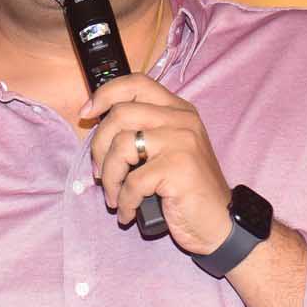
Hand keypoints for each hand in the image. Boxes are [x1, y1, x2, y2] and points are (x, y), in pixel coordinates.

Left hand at [79, 75, 232, 256]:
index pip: (136, 83)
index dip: (105, 94)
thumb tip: (97, 126)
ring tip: (114, 197)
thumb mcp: (169, 150)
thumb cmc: (187, 189)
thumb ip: (143, 132)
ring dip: (109, 177)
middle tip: (98, 173)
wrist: (220, 222)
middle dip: (98, 147)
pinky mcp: (178, 168)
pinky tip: (128, 212)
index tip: (86, 114)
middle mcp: (182, 120)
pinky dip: (124, 201)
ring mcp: (182, 142)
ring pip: (121, 146)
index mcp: (178, 110)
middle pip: (121, 114)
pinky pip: (132, 181)